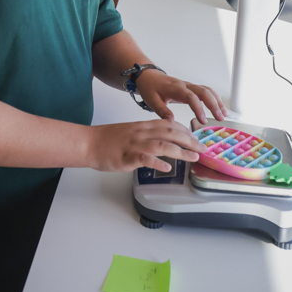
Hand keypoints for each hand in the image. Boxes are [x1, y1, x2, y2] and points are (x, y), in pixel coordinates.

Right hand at [87, 119, 205, 173]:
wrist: (90, 143)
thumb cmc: (108, 139)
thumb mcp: (131, 131)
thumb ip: (147, 133)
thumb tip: (163, 140)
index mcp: (143, 126)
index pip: (170, 124)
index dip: (186, 131)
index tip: (196, 137)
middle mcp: (142, 133)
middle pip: (171, 133)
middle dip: (190, 141)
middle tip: (202, 148)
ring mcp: (135, 144)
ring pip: (162, 144)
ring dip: (180, 151)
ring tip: (192, 158)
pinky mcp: (127, 156)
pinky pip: (145, 159)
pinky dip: (158, 163)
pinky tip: (167, 168)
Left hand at [135, 70, 226, 123]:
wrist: (148, 76)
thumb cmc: (150, 87)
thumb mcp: (151, 100)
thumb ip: (161, 110)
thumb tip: (171, 121)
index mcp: (175, 88)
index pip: (191, 97)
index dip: (198, 108)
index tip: (203, 120)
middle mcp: (185, 85)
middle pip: (204, 91)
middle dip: (214, 104)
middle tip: (220, 118)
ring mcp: (189, 86)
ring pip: (207, 90)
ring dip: (217, 101)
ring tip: (223, 114)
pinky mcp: (191, 88)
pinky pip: (206, 91)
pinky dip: (214, 98)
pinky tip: (219, 108)